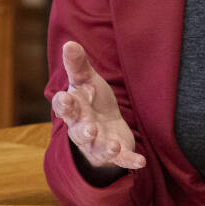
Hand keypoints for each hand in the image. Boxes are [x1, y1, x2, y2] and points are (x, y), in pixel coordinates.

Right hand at [51, 41, 144, 170]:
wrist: (105, 128)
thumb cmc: (92, 101)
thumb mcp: (86, 81)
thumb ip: (78, 65)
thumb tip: (69, 43)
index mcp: (74, 108)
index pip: (64, 107)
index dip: (65, 102)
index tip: (68, 95)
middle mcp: (81, 128)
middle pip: (78, 131)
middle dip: (83, 130)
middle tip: (89, 127)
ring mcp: (97, 144)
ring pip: (97, 148)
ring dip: (105, 147)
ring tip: (113, 145)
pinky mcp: (114, 154)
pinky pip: (120, 160)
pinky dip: (129, 161)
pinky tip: (140, 161)